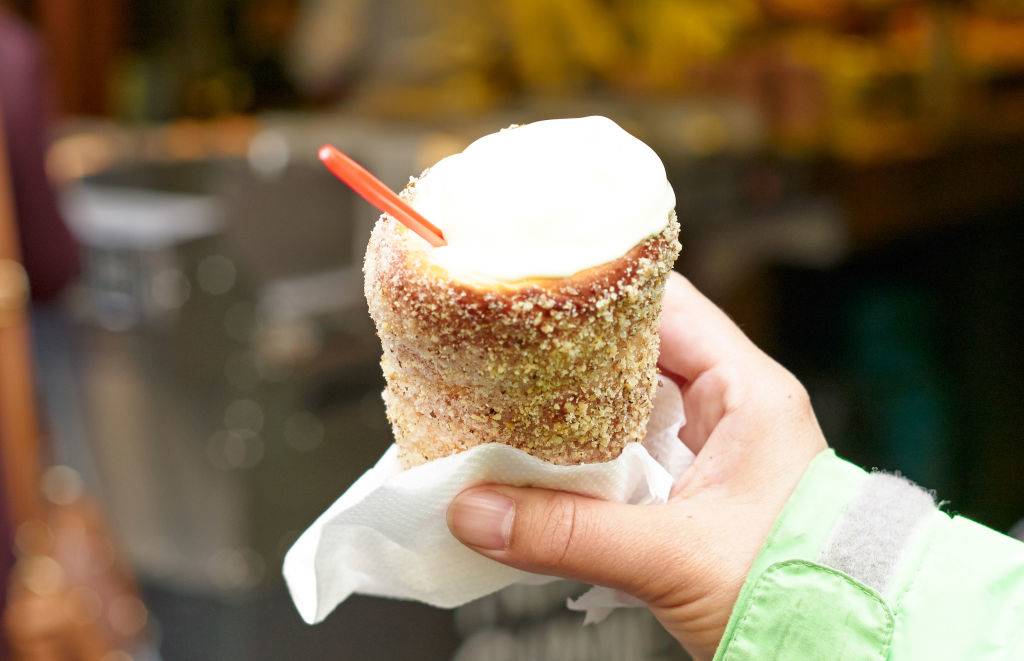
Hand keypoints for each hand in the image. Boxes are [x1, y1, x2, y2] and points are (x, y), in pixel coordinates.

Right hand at [446, 273, 826, 659]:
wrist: (836, 649)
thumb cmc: (796, 594)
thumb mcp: (674, 558)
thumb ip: (570, 534)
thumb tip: (473, 511)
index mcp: (749, 391)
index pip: (667, 304)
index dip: (601, 289)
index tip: (537, 288)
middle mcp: (733, 407)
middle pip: (638, 348)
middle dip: (573, 349)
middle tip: (507, 345)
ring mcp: (714, 447)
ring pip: (630, 401)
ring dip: (577, 404)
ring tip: (512, 395)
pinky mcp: (696, 488)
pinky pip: (631, 449)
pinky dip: (588, 450)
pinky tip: (544, 459)